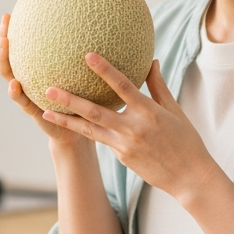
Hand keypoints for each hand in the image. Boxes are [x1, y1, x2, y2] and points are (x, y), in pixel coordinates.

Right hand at [0, 15, 89, 149]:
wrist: (77, 132)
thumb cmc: (80, 103)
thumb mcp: (81, 81)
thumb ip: (81, 60)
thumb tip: (99, 29)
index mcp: (38, 74)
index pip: (21, 51)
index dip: (12, 33)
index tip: (9, 15)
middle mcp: (29, 84)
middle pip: (9, 61)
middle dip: (3, 44)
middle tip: (3, 29)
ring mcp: (29, 98)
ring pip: (10, 79)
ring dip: (4, 64)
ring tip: (2, 50)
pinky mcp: (34, 113)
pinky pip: (23, 102)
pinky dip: (17, 93)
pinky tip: (15, 84)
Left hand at [42, 54, 226, 202]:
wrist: (188, 176)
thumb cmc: (185, 139)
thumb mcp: (174, 110)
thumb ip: (158, 86)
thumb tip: (151, 61)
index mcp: (148, 112)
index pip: (123, 86)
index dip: (105, 70)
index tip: (88, 56)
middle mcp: (133, 128)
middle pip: (95, 111)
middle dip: (70, 100)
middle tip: (49, 89)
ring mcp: (124, 145)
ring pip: (89, 129)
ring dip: (66, 120)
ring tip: (44, 112)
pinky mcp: (121, 157)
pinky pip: (101, 139)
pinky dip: (84, 131)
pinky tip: (69, 124)